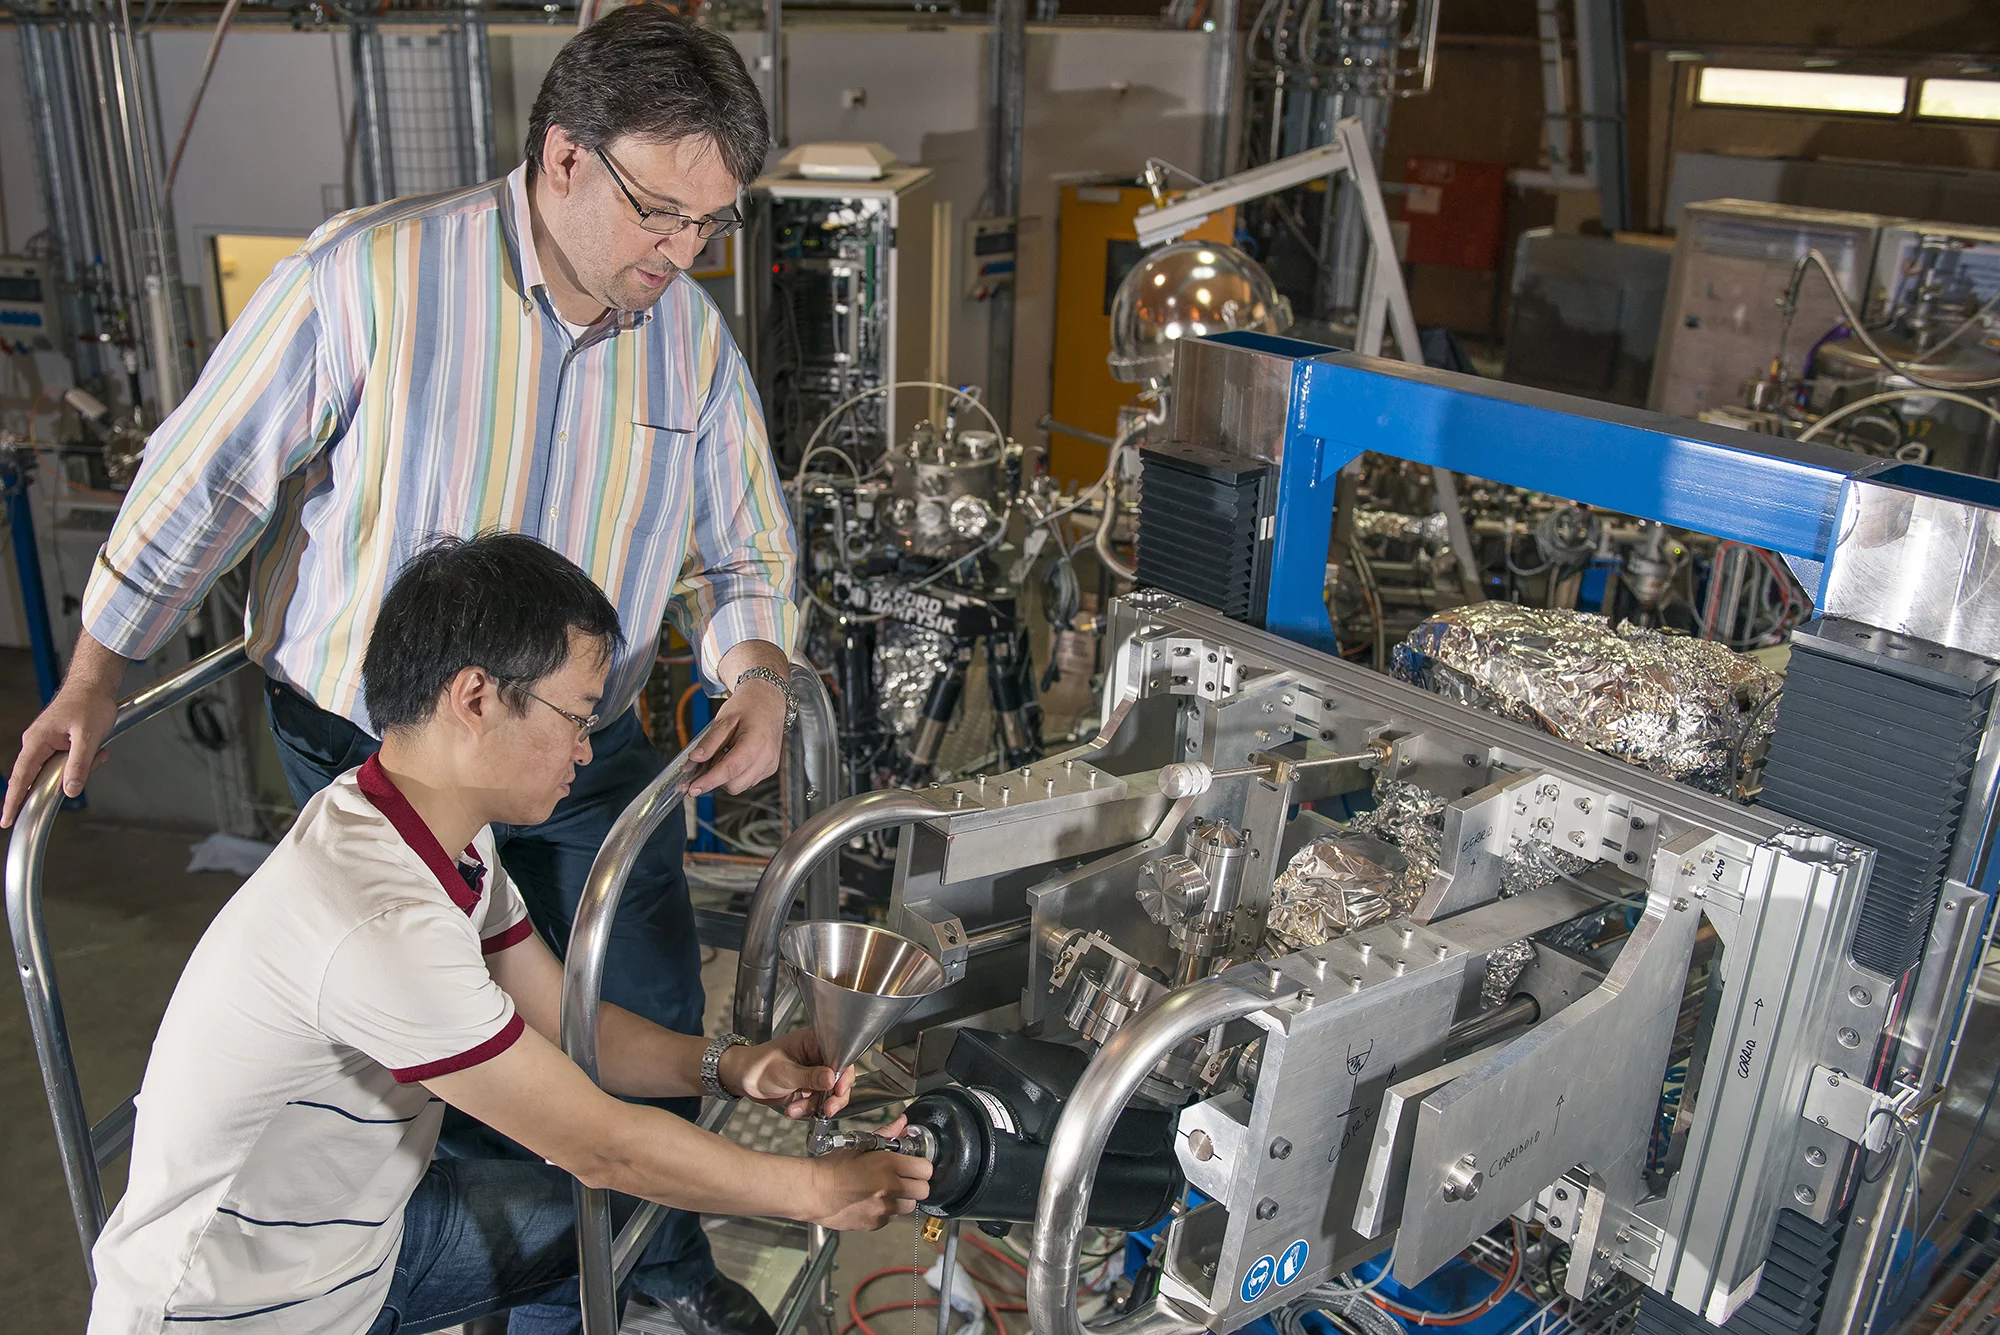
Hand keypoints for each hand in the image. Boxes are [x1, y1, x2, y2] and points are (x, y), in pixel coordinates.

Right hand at [4, 637, 126, 826]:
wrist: (95, 684)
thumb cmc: (89, 702)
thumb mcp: (89, 736)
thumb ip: (79, 764)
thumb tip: (70, 790)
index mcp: (37, 741)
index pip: (20, 778)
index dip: (13, 801)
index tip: (6, 820)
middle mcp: (36, 743)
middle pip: (41, 776)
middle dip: (62, 781)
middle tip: (84, 768)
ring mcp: (46, 742)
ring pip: (59, 769)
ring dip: (80, 767)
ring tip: (99, 752)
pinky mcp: (57, 742)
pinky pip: (67, 761)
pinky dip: (83, 761)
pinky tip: (99, 751)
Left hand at [687, 644, 790, 796]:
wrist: (769, 700)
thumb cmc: (749, 705)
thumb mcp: (724, 719)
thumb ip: (709, 742)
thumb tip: (694, 759)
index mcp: (756, 742)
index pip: (730, 769)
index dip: (709, 781)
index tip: (693, 789)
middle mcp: (766, 758)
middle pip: (734, 784)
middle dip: (715, 777)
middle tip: (709, 758)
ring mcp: (770, 765)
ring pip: (740, 786)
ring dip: (725, 777)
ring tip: (723, 754)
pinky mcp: (769, 769)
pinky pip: (747, 781)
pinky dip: (734, 775)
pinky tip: (732, 757)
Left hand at [722, 1028, 855, 1117]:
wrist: (740, 1080)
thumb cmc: (756, 1066)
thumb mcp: (784, 1072)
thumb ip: (810, 1076)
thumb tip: (832, 1077)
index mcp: (813, 1042)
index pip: (839, 1055)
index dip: (843, 1073)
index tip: (839, 1089)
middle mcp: (816, 1056)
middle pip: (840, 1076)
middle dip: (834, 1096)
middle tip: (828, 1108)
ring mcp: (813, 1073)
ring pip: (830, 1093)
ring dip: (816, 1106)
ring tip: (797, 1109)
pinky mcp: (808, 1088)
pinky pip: (818, 1102)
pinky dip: (807, 1109)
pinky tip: (793, 1109)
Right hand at [804, 1117, 932, 1229]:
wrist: (814, 1191)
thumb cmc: (833, 1167)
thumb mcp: (861, 1145)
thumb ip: (887, 1134)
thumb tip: (901, 1123)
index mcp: (890, 1164)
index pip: (926, 1170)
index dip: (921, 1168)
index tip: (914, 1167)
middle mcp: (890, 1187)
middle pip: (924, 1191)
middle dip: (916, 1185)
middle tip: (904, 1180)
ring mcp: (884, 1208)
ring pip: (909, 1206)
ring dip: (902, 1200)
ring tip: (885, 1191)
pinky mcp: (875, 1223)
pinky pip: (891, 1218)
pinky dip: (886, 1212)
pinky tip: (872, 1201)